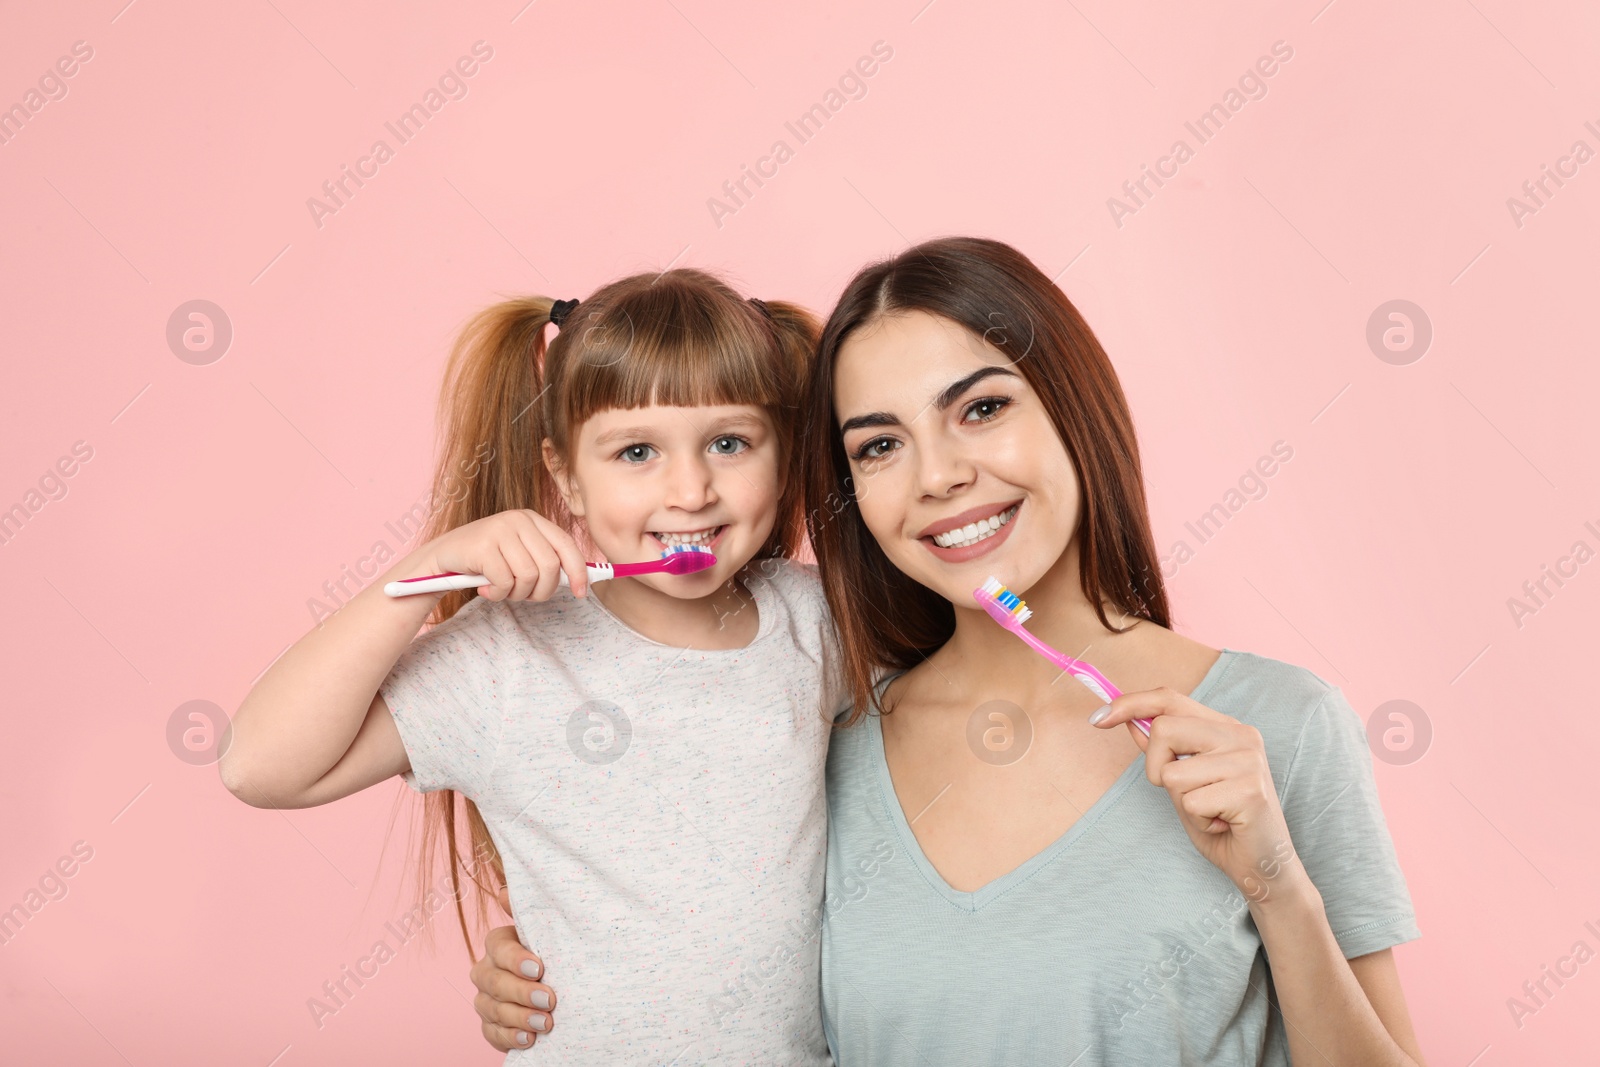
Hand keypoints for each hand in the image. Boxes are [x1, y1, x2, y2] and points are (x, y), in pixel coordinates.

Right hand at [424, 509, 590, 600]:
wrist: (443, 558)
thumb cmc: (487, 560)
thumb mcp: (520, 554)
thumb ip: (546, 561)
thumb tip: (580, 582)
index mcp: (532, 519)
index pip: (566, 545)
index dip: (578, 571)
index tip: (581, 593)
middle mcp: (518, 519)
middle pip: (549, 566)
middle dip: (541, 590)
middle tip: (525, 596)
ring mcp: (500, 530)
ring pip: (528, 577)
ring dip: (517, 594)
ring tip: (501, 590)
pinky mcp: (483, 546)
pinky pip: (505, 582)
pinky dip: (497, 594)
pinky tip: (485, 589)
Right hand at [471, 887, 556, 1050]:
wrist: (556, 986)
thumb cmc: (550, 953)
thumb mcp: (545, 932)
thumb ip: (529, 913)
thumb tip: (506, 891)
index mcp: (498, 944)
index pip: (498, 948)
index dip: (516, 959)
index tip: (539, 968)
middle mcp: (486, 971)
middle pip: (494, 982)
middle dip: (522, 992)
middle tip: (549, 1000)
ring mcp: (485, 1000)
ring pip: (494, 1010)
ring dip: (520, 1017)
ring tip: (545, 1023)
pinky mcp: (490, 1025)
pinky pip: (493, 1033)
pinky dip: (511, 1037)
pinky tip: (530, 1039)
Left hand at [1090, 687, 1305, 903]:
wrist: (1262, 865)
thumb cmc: (1221, 822)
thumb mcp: (1185, 781)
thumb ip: (1163, 750)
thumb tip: (1128, 719)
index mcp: (1226, 726)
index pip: (1170, 698)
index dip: (1130, 703)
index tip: (1098, 718)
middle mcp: (1241, 735)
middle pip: (1163, 729)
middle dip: (1156, 768)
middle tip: (1185, 794)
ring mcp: (1248, 760)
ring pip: (1172, 772)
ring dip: (1182, 802)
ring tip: (1210, 811)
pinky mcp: (1250, 790)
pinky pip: (1190, 802)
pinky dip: (1197, 821)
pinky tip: (1221, 824)